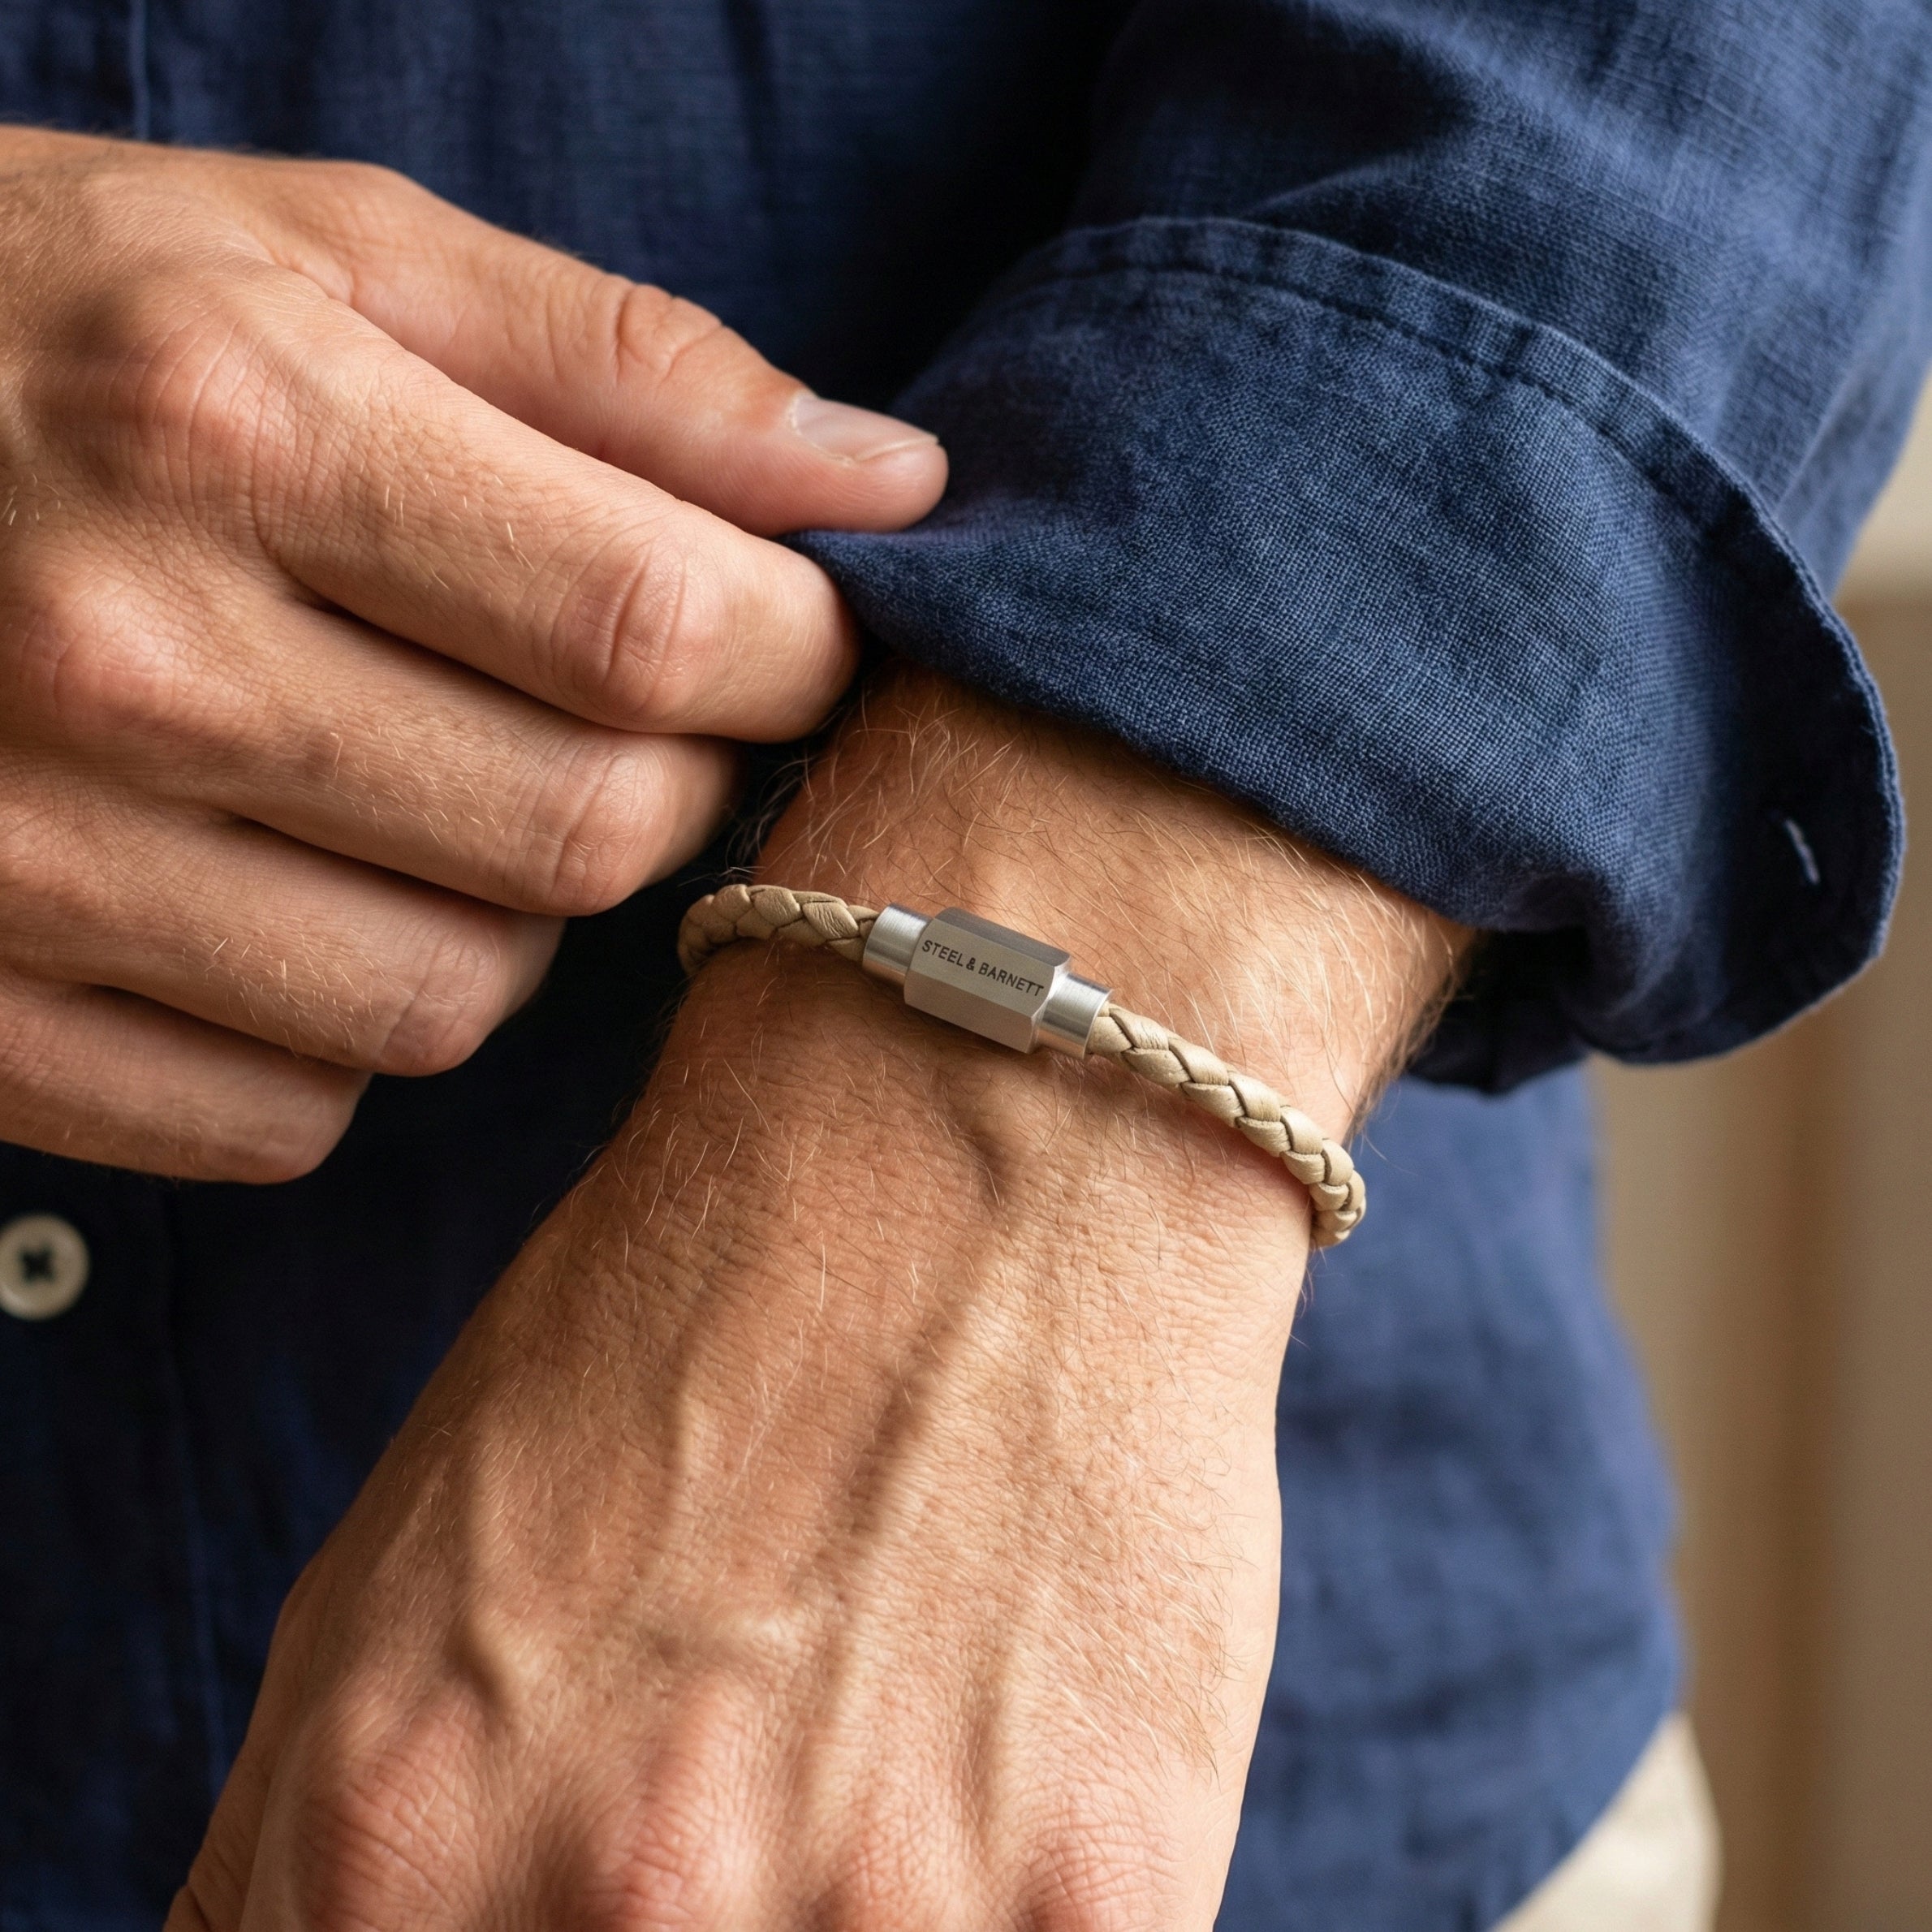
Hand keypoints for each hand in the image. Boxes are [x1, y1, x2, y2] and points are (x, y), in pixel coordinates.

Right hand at [0, 129, 944, 1179]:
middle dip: (665, 780)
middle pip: (591, 836)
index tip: (789, 634)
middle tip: (607, 705)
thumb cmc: (39, 324)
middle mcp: (129, 664)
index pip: (655, 622)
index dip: (791, 650)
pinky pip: (292, 1110)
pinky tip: (287, 892)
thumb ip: (624, 366)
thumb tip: (891, 480)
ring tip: (421, 786)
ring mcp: (35, 866)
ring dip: (505, 909)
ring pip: (458, 1001)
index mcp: (236, 428)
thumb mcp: (319, 251)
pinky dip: (340, 1022)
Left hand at [173, 670, 1462, 1930]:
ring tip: (868, 1754)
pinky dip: (987, 1914)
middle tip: (727, 1783)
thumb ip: (297, 1858)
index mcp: (391, 1839)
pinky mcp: (1101, 1907)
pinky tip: (985, 1765)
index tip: (550, 1896)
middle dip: (657, 1922)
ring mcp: (879, 1923)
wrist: (977, 1131)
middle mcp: (623, 1915)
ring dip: (843, 1916)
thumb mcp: (392, 1570)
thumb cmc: (694, 1310)